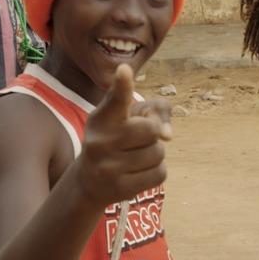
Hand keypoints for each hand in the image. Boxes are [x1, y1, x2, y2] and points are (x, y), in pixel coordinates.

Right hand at [73, 64, 172, 206]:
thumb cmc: (116, 138)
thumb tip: (168, 135)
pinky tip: (138, 172)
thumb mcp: (129, 117)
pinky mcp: (120, 189)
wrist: (90, 181)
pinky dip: (156, 172)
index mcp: (102, 119)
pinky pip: (160, 174)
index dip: (122, 85)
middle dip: (152, 133)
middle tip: (137, 139)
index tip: (124, 70)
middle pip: (151, 129)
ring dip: (155, 154)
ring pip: (158, 153)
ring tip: (136, 156)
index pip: (115, 100)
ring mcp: (108, 167)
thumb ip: (155, 109)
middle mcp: (100, 141)